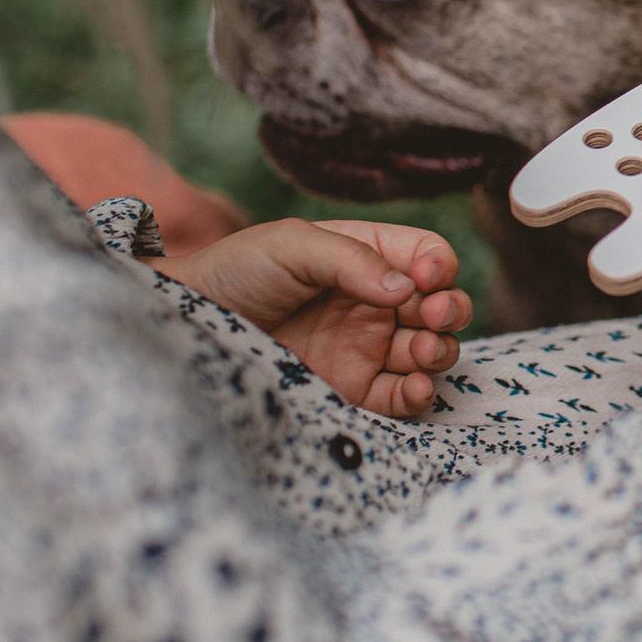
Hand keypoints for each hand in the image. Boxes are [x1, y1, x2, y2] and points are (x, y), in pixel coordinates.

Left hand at [161, 219, 471, 418]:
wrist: (190, 322)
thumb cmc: (237, 270)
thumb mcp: (292, 245)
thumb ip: (351, 260)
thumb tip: (407, 288)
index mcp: (366, 256)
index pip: (427, 255)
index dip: (438, 265)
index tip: (426, 277)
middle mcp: (375, 301)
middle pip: (440, 304)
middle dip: (450, 309)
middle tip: (433, 315)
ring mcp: (367, 347)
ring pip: (431, 351)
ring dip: (441, 351)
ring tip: (424, 351)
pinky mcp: (354, 389)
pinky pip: (401, 396)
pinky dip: (420, 393)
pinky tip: (416, 386)